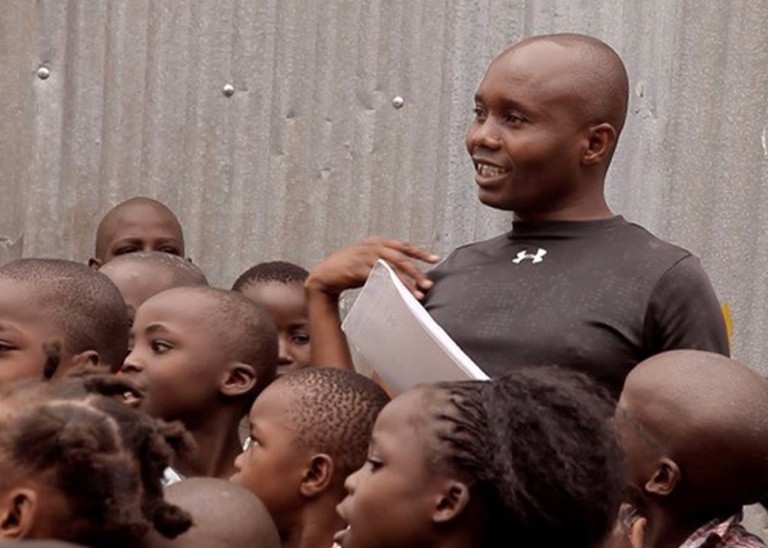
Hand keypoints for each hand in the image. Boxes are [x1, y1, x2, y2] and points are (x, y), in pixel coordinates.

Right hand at [306, 236, 438, 298]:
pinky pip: (378, 277)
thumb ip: (385, 263)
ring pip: (392, 268)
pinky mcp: (357, 268)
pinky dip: (390, 285)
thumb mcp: (368, 262)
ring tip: (417, 293)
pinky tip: (398, 293)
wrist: (324, 276)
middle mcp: (372, 246)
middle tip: (428, 284)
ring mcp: (364, 256)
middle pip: (401, 258)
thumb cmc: (348, 270)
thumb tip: (406, 274)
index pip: (404, 246)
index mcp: (377, 241)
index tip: (435, 259)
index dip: (420, 253)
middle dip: (416, 272)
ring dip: (406, 282)